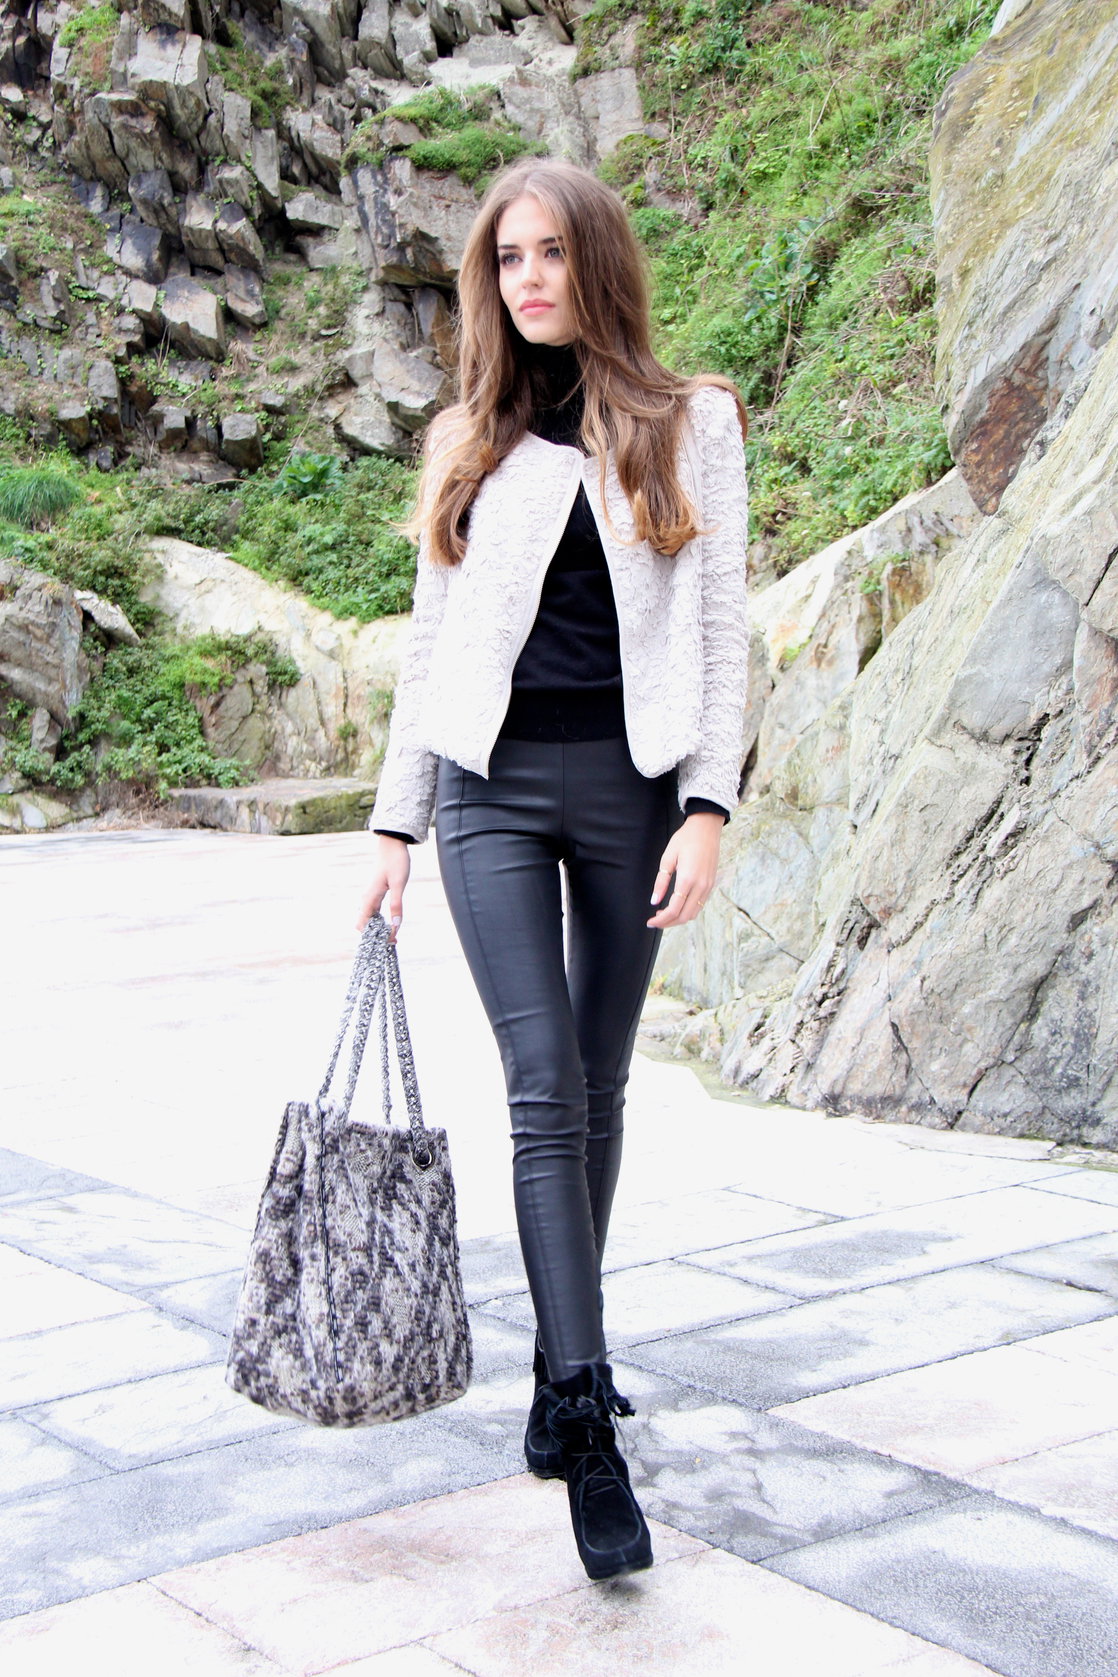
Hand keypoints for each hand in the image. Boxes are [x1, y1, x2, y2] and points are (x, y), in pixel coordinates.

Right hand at [357, 835, 411, 941]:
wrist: (392, 845)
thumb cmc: (395, 862)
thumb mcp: (398, 883)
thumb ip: (396, 903)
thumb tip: (396, 924)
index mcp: (369, 898)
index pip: (363, 925)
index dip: (373, 937)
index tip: (391, 939)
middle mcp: (367, 899)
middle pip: (364, 925)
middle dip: (375, 936)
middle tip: (394, 941)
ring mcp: (371, 897)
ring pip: (369, 919)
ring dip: (378, 929)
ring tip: (394, 936)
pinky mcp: (376, 894)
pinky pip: (374, 913)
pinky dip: (381, 921)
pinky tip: (392, 922)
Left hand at [647, 812, 723, 929]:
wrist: (706, 828)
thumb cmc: (685, 839)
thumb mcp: (668, 858)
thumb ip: (661, 882)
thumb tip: (654, 901)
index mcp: (688, 879)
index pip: (674, 910)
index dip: (661, 920)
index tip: (650, 922)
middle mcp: (701, 886)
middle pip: (684, 916)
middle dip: (668, 923)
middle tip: (655, 921)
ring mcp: (708, 886)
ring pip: (694, 913)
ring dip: (678, 918)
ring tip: (664, 914)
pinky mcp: (711, 884)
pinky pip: (700, 905)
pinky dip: (687, 911)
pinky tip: (677, 906)